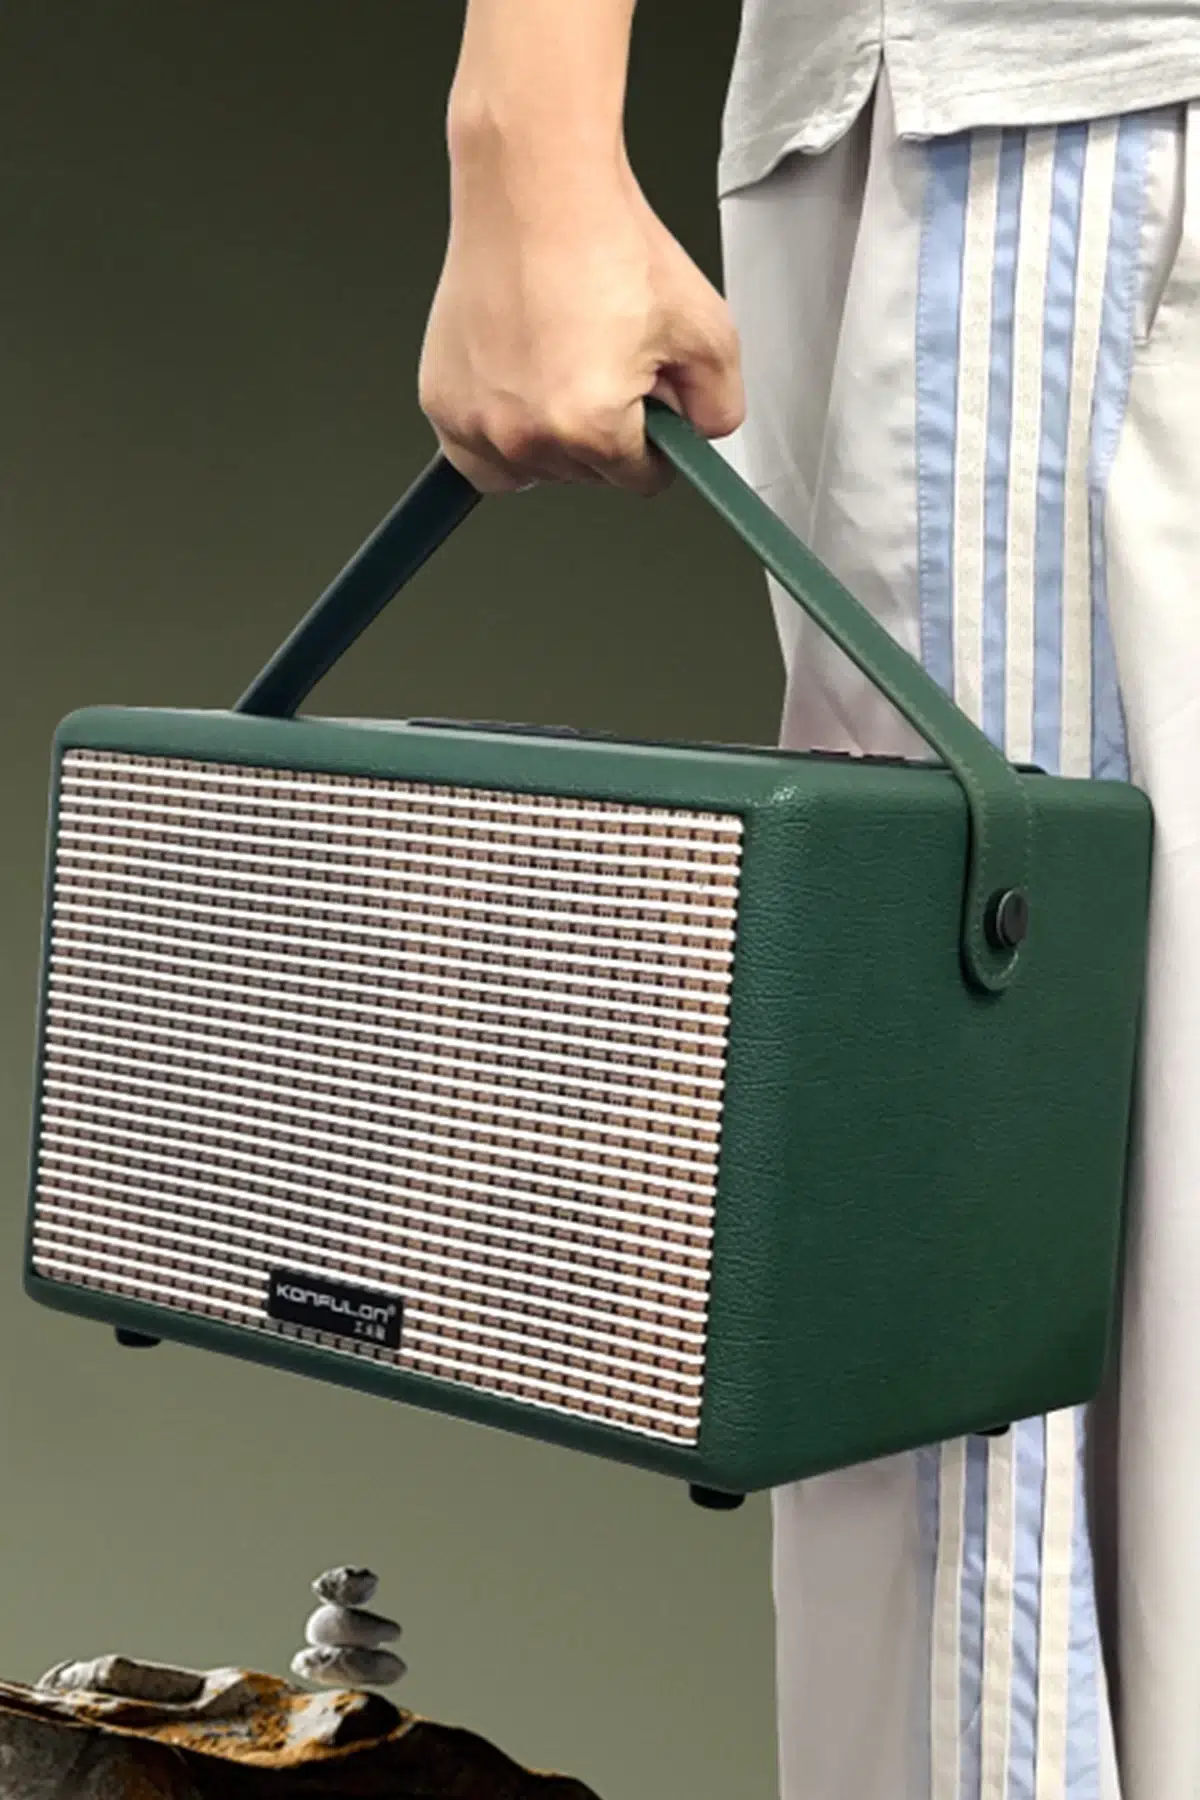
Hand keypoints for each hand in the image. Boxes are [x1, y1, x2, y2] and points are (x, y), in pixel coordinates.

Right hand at [419, 143, 744, 496]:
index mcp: (590, 428)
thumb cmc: (605, 242)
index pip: (640, 480)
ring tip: (562, 362)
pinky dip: (502, 431)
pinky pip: (476, 454)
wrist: (535, 187)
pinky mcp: (440, 401)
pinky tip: (522, 379)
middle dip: (604, 431)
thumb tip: (702, 438)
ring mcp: (474, 422)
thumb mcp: (705, 329)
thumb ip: (719, 407)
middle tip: (605, 362)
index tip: (649, 403)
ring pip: (530, 471)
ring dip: (552, 435)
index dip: (656, 440)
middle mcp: (524, 436)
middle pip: (585, 476)